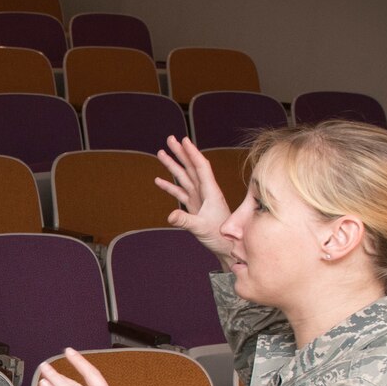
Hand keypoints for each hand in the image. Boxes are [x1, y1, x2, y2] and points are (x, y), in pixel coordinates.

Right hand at [154, 136, 234, 258]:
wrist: (227, 247)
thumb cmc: (220, 237)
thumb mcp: (200, 228)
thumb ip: (185, 220)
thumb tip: (169, 215)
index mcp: (210, 191)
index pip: (200, 167)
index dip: (192, 152)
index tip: (183, 140)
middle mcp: (205, 191)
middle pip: (191, 167)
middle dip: (180, 152)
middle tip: (169, 138)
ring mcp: (199, 198)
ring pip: (184, 177)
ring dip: (173, 165)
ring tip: (161, 153)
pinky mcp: (194, 207)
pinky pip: (180, 192)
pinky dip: (169, 186)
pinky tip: (159, 180)